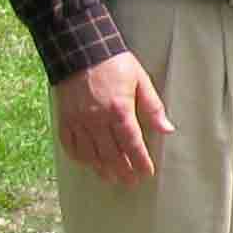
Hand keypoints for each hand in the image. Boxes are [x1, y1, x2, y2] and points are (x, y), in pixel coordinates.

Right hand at [57, 52, 172, 184]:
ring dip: (102, 168)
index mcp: (119, 110)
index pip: (132, 144)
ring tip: (112, 178)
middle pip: (111, 153)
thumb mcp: (141, 81)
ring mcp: (78, 120)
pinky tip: (88, 164)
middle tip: (131, 182)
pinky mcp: (65, 119)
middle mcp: (97, 119)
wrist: (80, 50)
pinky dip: (79, 157)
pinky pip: (70, 144)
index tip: (147, 173)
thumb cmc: (115, 64)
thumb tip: (167, 129)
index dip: (140, 161)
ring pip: (90, 153)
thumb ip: (153, 107)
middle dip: (123, 170)